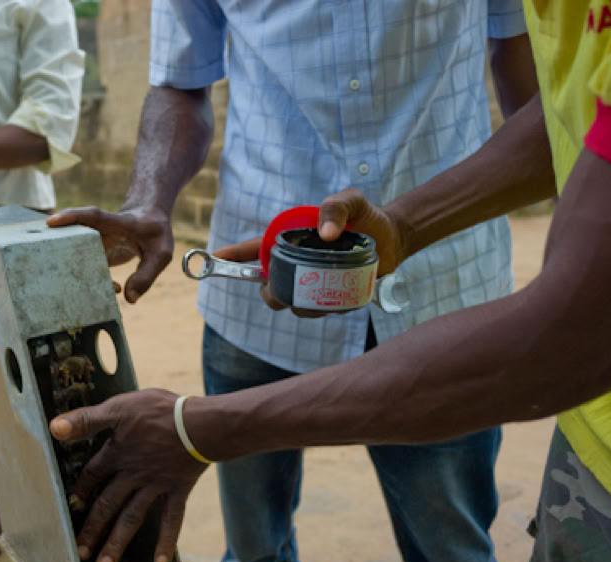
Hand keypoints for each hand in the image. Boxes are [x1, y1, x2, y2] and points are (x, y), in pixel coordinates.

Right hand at [45, 206, 172, 303]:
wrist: (150, 222)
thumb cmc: (155, 233)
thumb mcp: (161, 253)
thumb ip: (147, 275)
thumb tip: (129, 299)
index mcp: (116, 222)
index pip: (92, 216)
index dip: (72, 217)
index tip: (52, 222)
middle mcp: (99, 231)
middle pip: (73, 237)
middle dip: (58, 247)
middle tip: (54, 267)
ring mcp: (93, 243)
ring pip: (76, 257)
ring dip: (78, 275)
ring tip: (103, 288)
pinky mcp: (93, 256)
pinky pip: (86, 270)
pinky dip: (92, 282)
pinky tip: (115, 289)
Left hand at [49, 389, 207, 561]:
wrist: (203, 424)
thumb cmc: (161, 412)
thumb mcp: (120, 408)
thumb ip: (87, 420)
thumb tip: (54, 428)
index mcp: (117, 455)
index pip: (93, 475)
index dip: (81, 489)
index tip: (72, 506)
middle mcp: (133, 476)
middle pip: (107, 505)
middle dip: (92, 529)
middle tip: (79, 553)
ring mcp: (156, 487)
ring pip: (132, 518)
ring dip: (117, 543)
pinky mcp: (178, 491)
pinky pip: (172, 520)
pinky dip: (166, 542)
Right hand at [214, 189, 411, 316]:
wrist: (395, 240)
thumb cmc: (369, 217)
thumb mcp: (353, 201)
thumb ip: (336, 207)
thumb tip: (325, 234)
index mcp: (291, 240)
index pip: (254, 248)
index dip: (233, 255)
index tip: (215, 257)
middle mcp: (295, 263)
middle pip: (266, 285)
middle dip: (269, 292)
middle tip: (285, 289)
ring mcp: (310, 282)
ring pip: (289, 302)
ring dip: (298, 305)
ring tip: (323, 295)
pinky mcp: (327, 297)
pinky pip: (314, 310)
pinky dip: (320, 310)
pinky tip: (336, 302)